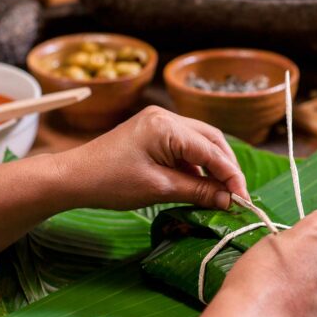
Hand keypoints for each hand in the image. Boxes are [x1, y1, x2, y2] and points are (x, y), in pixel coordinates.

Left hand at [54, 106, 248, 209]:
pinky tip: (200, 183)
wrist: (73, 177)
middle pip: (211, 139)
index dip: (231, 176)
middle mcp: (166, 116)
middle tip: (237, 194)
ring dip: (212, 165)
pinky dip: (195, 164)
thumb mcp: (159, 189)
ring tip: (222, 192)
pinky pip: (184, 145)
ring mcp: (158, 121)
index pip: (211, 151)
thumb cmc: (111, 182)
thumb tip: (230, 199)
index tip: (243, 199)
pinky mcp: (152, 131)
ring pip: (199, 141)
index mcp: (167, 126)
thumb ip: (198, 190)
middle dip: (226, 167)